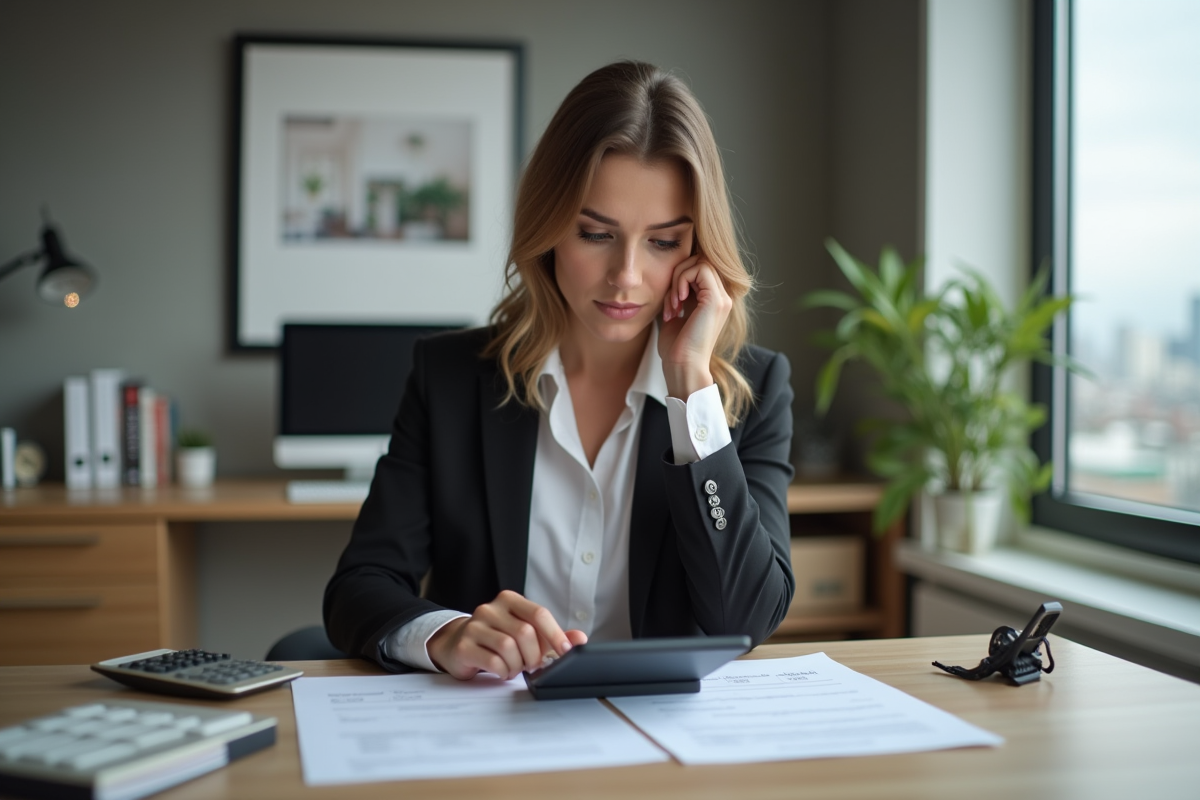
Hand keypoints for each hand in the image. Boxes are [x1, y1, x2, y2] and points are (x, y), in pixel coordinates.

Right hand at [426, 590, 588, 679]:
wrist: (457, 644)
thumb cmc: (496, 638)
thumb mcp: (525, 632)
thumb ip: (551, 635)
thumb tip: (580, 639)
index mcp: (509, 600)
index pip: (538, 613)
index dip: (555, 634)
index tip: (565, 651)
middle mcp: (490, 608)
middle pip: (525, 633)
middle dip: (534, 655)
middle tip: (532, 664)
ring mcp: (475, 626)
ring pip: (509, 648)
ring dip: (518, 665)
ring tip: (514, 667)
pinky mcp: (464, 645)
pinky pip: (493, 662)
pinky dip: (504, 672)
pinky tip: (502, 671)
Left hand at [659, 255, 732, 398]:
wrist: (682, 366)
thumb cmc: (676, 347)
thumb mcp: (674, 313)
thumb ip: (676, 294)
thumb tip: (666, 274)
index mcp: (713, 301)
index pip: (699, 268)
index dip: (680, 276)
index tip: (670, 302)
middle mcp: (722, 297)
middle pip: (701, 260)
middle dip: (678, 274)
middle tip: (670, 302)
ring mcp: (722, 298)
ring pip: (701, 262)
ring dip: (678, 278)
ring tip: (673, 304)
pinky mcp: (716, 300)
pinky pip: (699, 269)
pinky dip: (682, 280)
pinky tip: (676, 302)